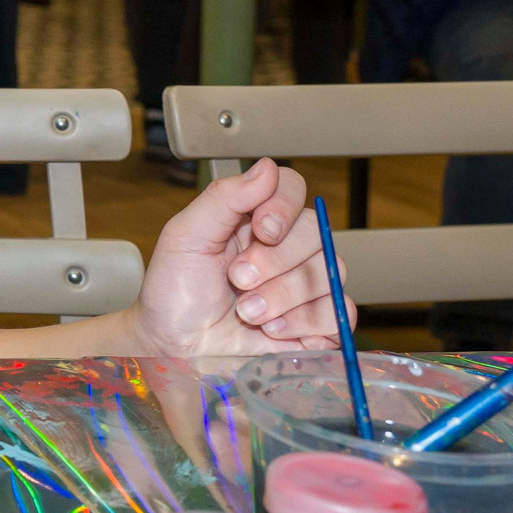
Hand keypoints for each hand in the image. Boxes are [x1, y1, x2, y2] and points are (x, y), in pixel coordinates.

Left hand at [133, 159, 344, 356]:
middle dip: (275, 262)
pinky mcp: (316, 323)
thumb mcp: (185, 236)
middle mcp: (287, 247)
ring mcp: (306, 285)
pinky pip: (338, 313)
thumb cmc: (174, 288)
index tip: (262, 230)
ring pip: (329, 274)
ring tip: (247, 310)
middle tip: (237, 279)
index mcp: (256, 218)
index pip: (292, 189)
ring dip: (282, 296)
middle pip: (317, 233)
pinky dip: (302, 323)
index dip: (284, 207)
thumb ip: (223, 199)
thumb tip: (266, 168)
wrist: (174, 344)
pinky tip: (270, 329)